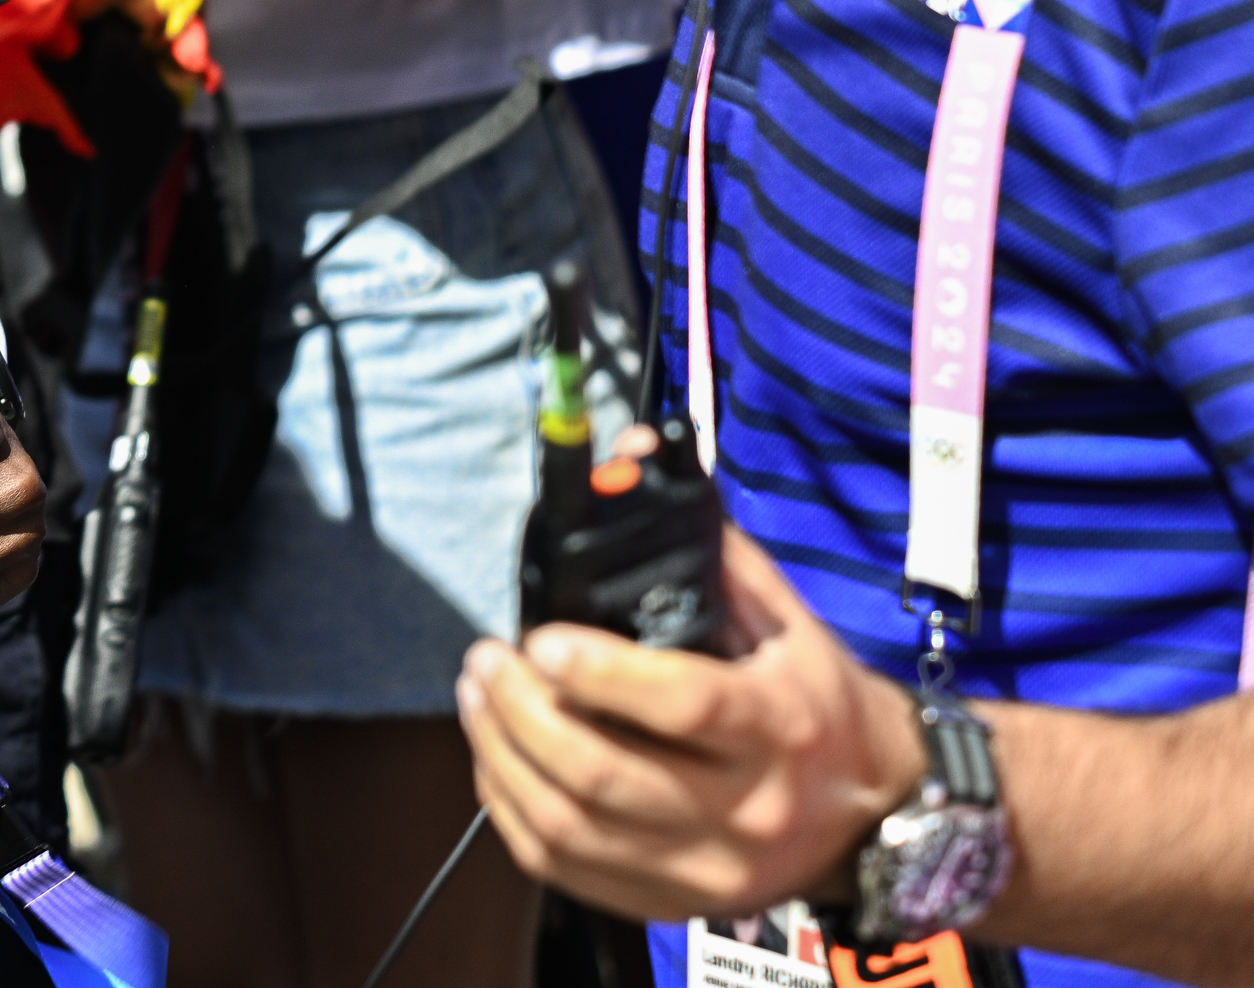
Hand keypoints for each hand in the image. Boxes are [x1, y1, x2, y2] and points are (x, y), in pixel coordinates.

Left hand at [461, 521, 923, 920]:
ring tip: (478, 698)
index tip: (541, 638)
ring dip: (501, 757)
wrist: (878, 810)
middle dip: (523, 713)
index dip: (600, 672)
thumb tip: (635, 453)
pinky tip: (496, 760)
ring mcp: (708, 869)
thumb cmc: (816, 701)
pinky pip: (566, 870)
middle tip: (487, 661)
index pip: (682, 705)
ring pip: (570, 827)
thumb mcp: (784, 619)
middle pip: (604, 775)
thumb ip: (707, 545)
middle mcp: (747, 810)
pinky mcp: (674, 901)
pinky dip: (512, 812)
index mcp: (779, 728)